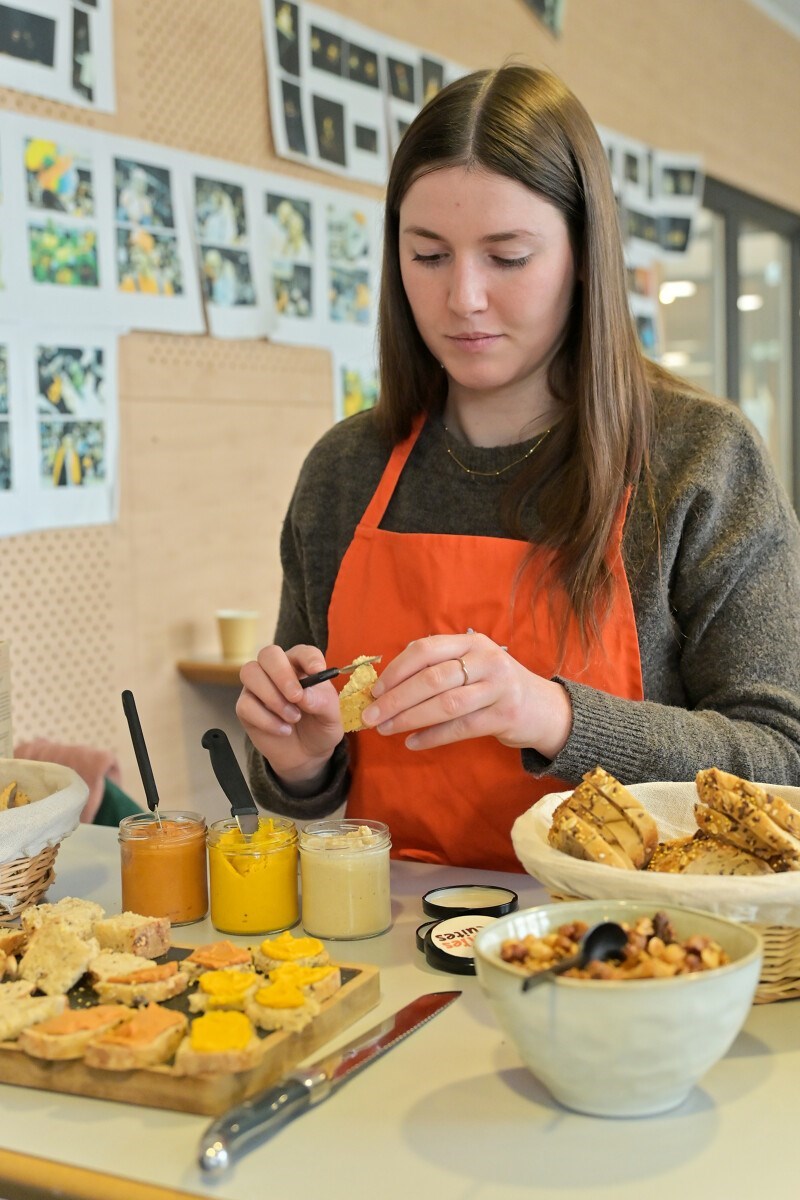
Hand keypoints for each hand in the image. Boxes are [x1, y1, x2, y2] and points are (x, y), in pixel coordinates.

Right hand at [236, 643, 342, 791]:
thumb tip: (303, 696)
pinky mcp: (246, 707)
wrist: (306, 754)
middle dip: (281, 674)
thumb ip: (322, 703)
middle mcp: (276, 671)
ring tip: (293, 717)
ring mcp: (258, 687)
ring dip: (272, 697)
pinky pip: (246, 704)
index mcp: (302, 666)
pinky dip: (266, 719)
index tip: (317, 671)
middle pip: (268, 654)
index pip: (302, 652)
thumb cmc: (320, 727)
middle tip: (296, 696)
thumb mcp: (332, 718)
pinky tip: (284, 730)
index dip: (308, 658)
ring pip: (250, 673)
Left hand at [360, 632, 571, 758]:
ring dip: (410, 718)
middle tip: (371, 716)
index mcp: (471, 642)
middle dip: (396, 699)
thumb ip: (438, 669)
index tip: (375, 690)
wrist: (543, 708)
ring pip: (445, 704)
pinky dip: (433, 736)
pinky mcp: (504, 716)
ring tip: (386, 729)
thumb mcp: (472, 666)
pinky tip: (412, 742)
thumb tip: (386, 689)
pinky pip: (461, 728)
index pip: (426, 649)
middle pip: (432, 679)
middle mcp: (486, 660)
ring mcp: (498, 687)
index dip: (397, 670)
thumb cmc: (494, 687)